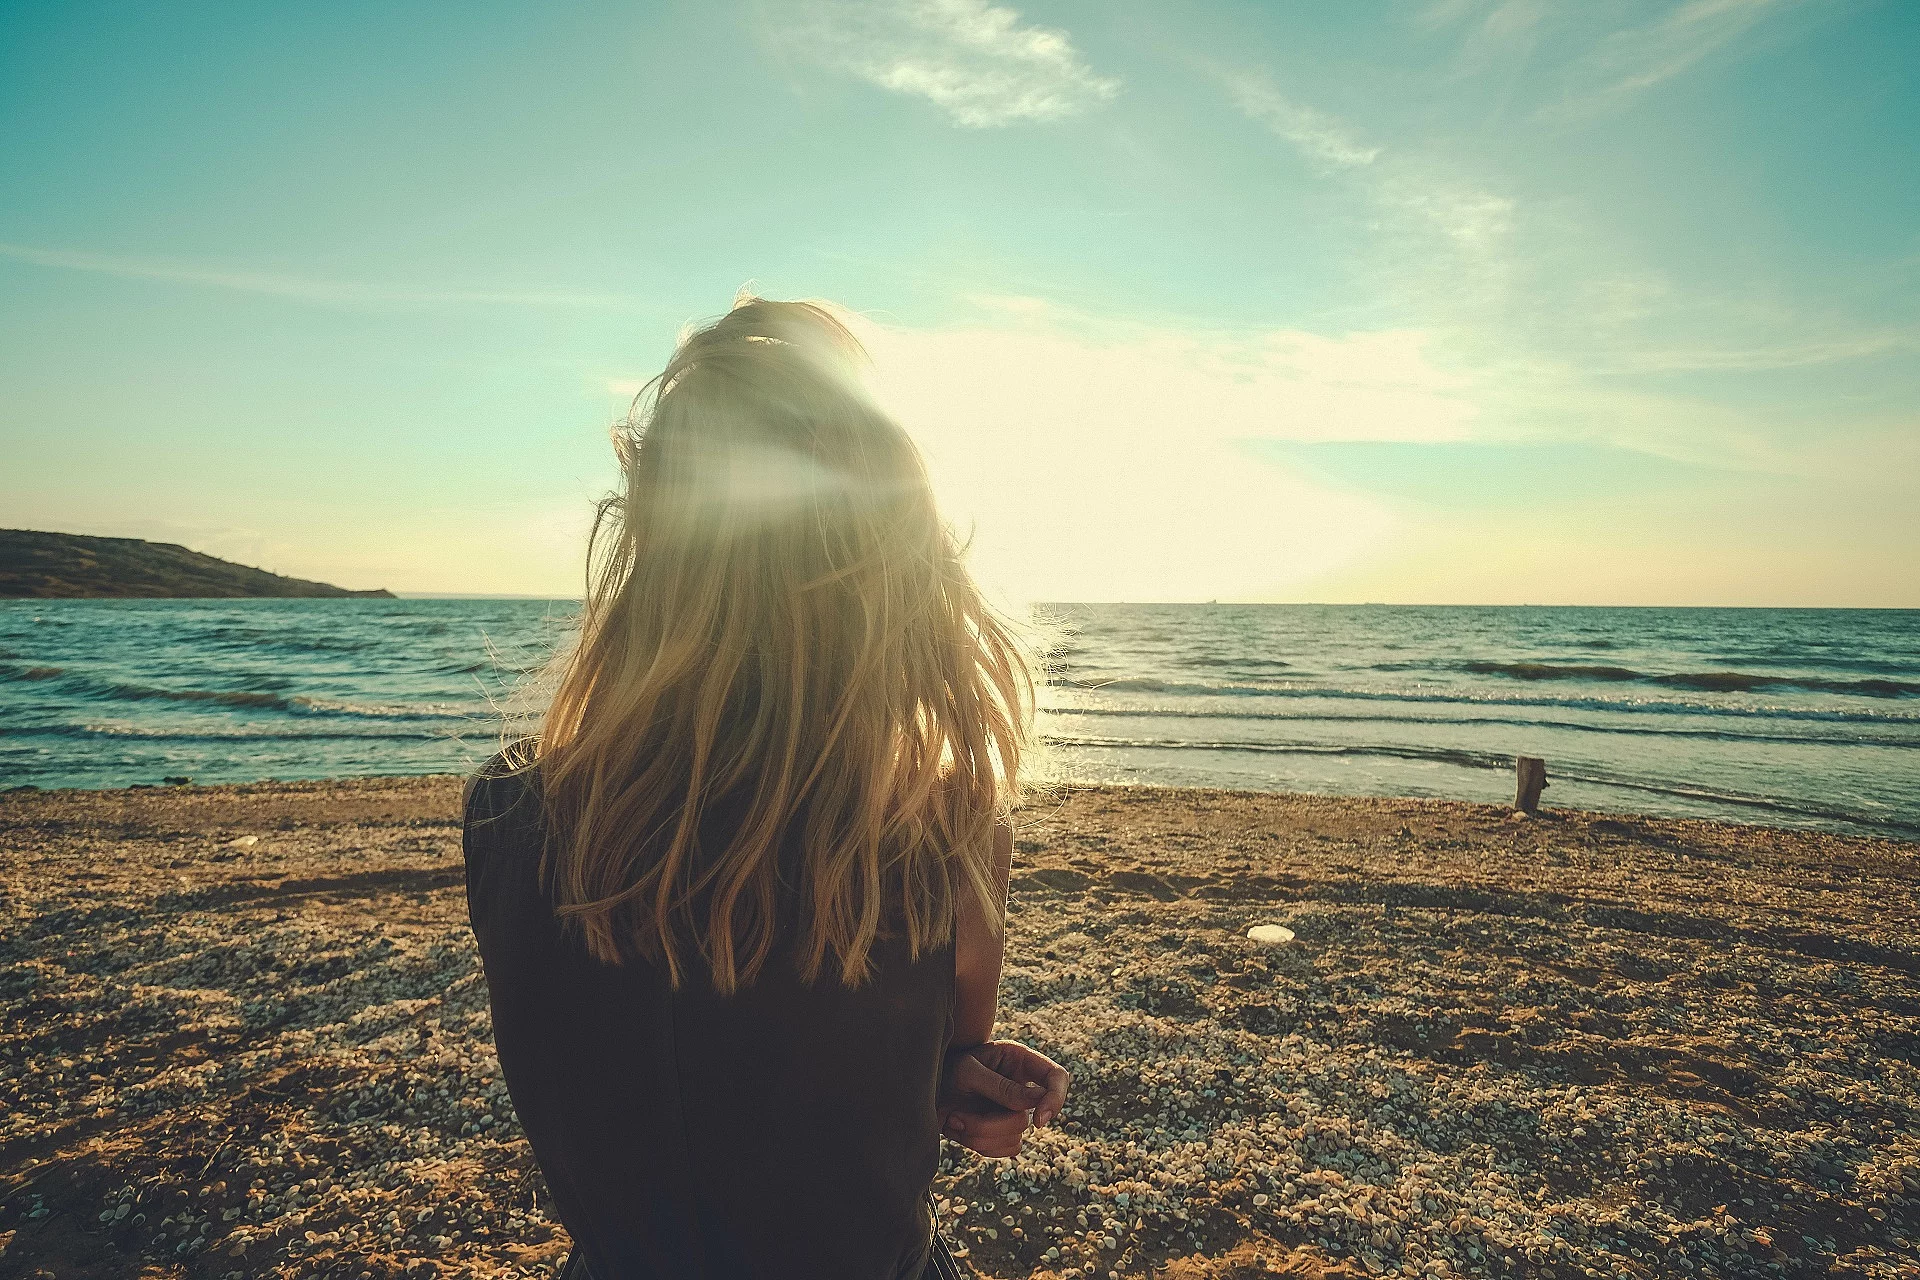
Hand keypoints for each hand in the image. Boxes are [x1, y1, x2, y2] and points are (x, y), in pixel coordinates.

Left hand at [936, 1040, 1070, 1158]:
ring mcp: (1012, 1111)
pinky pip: (1005, 1150)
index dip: (1055, 1099)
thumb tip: (1036, 1102)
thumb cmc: (944, 1070)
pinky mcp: (1001, 1132)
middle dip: (991, 1124)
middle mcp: (1021, 1087)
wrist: (924, 1090)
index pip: (1057, 1077)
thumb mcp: (968, 1072)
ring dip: (979, 1135)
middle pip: (1028, 1117)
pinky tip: (959, 1128)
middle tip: (959, 1115)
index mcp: (1019, 1061)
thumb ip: (1001, 1087)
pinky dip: (979, 1145)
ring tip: (954, 1118)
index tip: (1039, 1120)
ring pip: (1015, 1138)